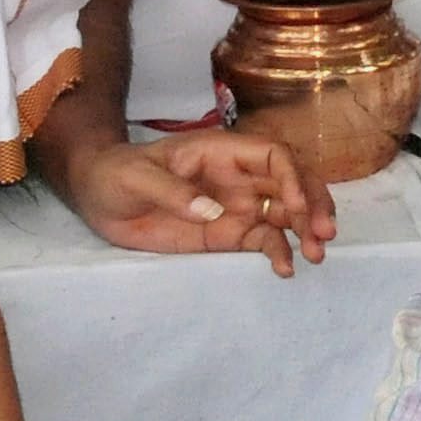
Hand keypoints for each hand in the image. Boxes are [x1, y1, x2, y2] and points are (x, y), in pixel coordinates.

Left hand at [61, 130, 336, 274]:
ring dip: (305, 230)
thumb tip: (215, 211)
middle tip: (324, 234)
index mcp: (222, 152)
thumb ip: (174, 193)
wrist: (96, 197)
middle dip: (313, 204)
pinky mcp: (228, 234)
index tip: (293, 208)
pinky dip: (279, 252)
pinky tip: (285, 269)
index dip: (291, 178)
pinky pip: (264, 241)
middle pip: (291, 182)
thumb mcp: (137, 178)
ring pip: (285, 213)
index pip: (273, 156)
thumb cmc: (115, 174)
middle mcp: (238, 176)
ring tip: (316, 254)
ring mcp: (236, 205)